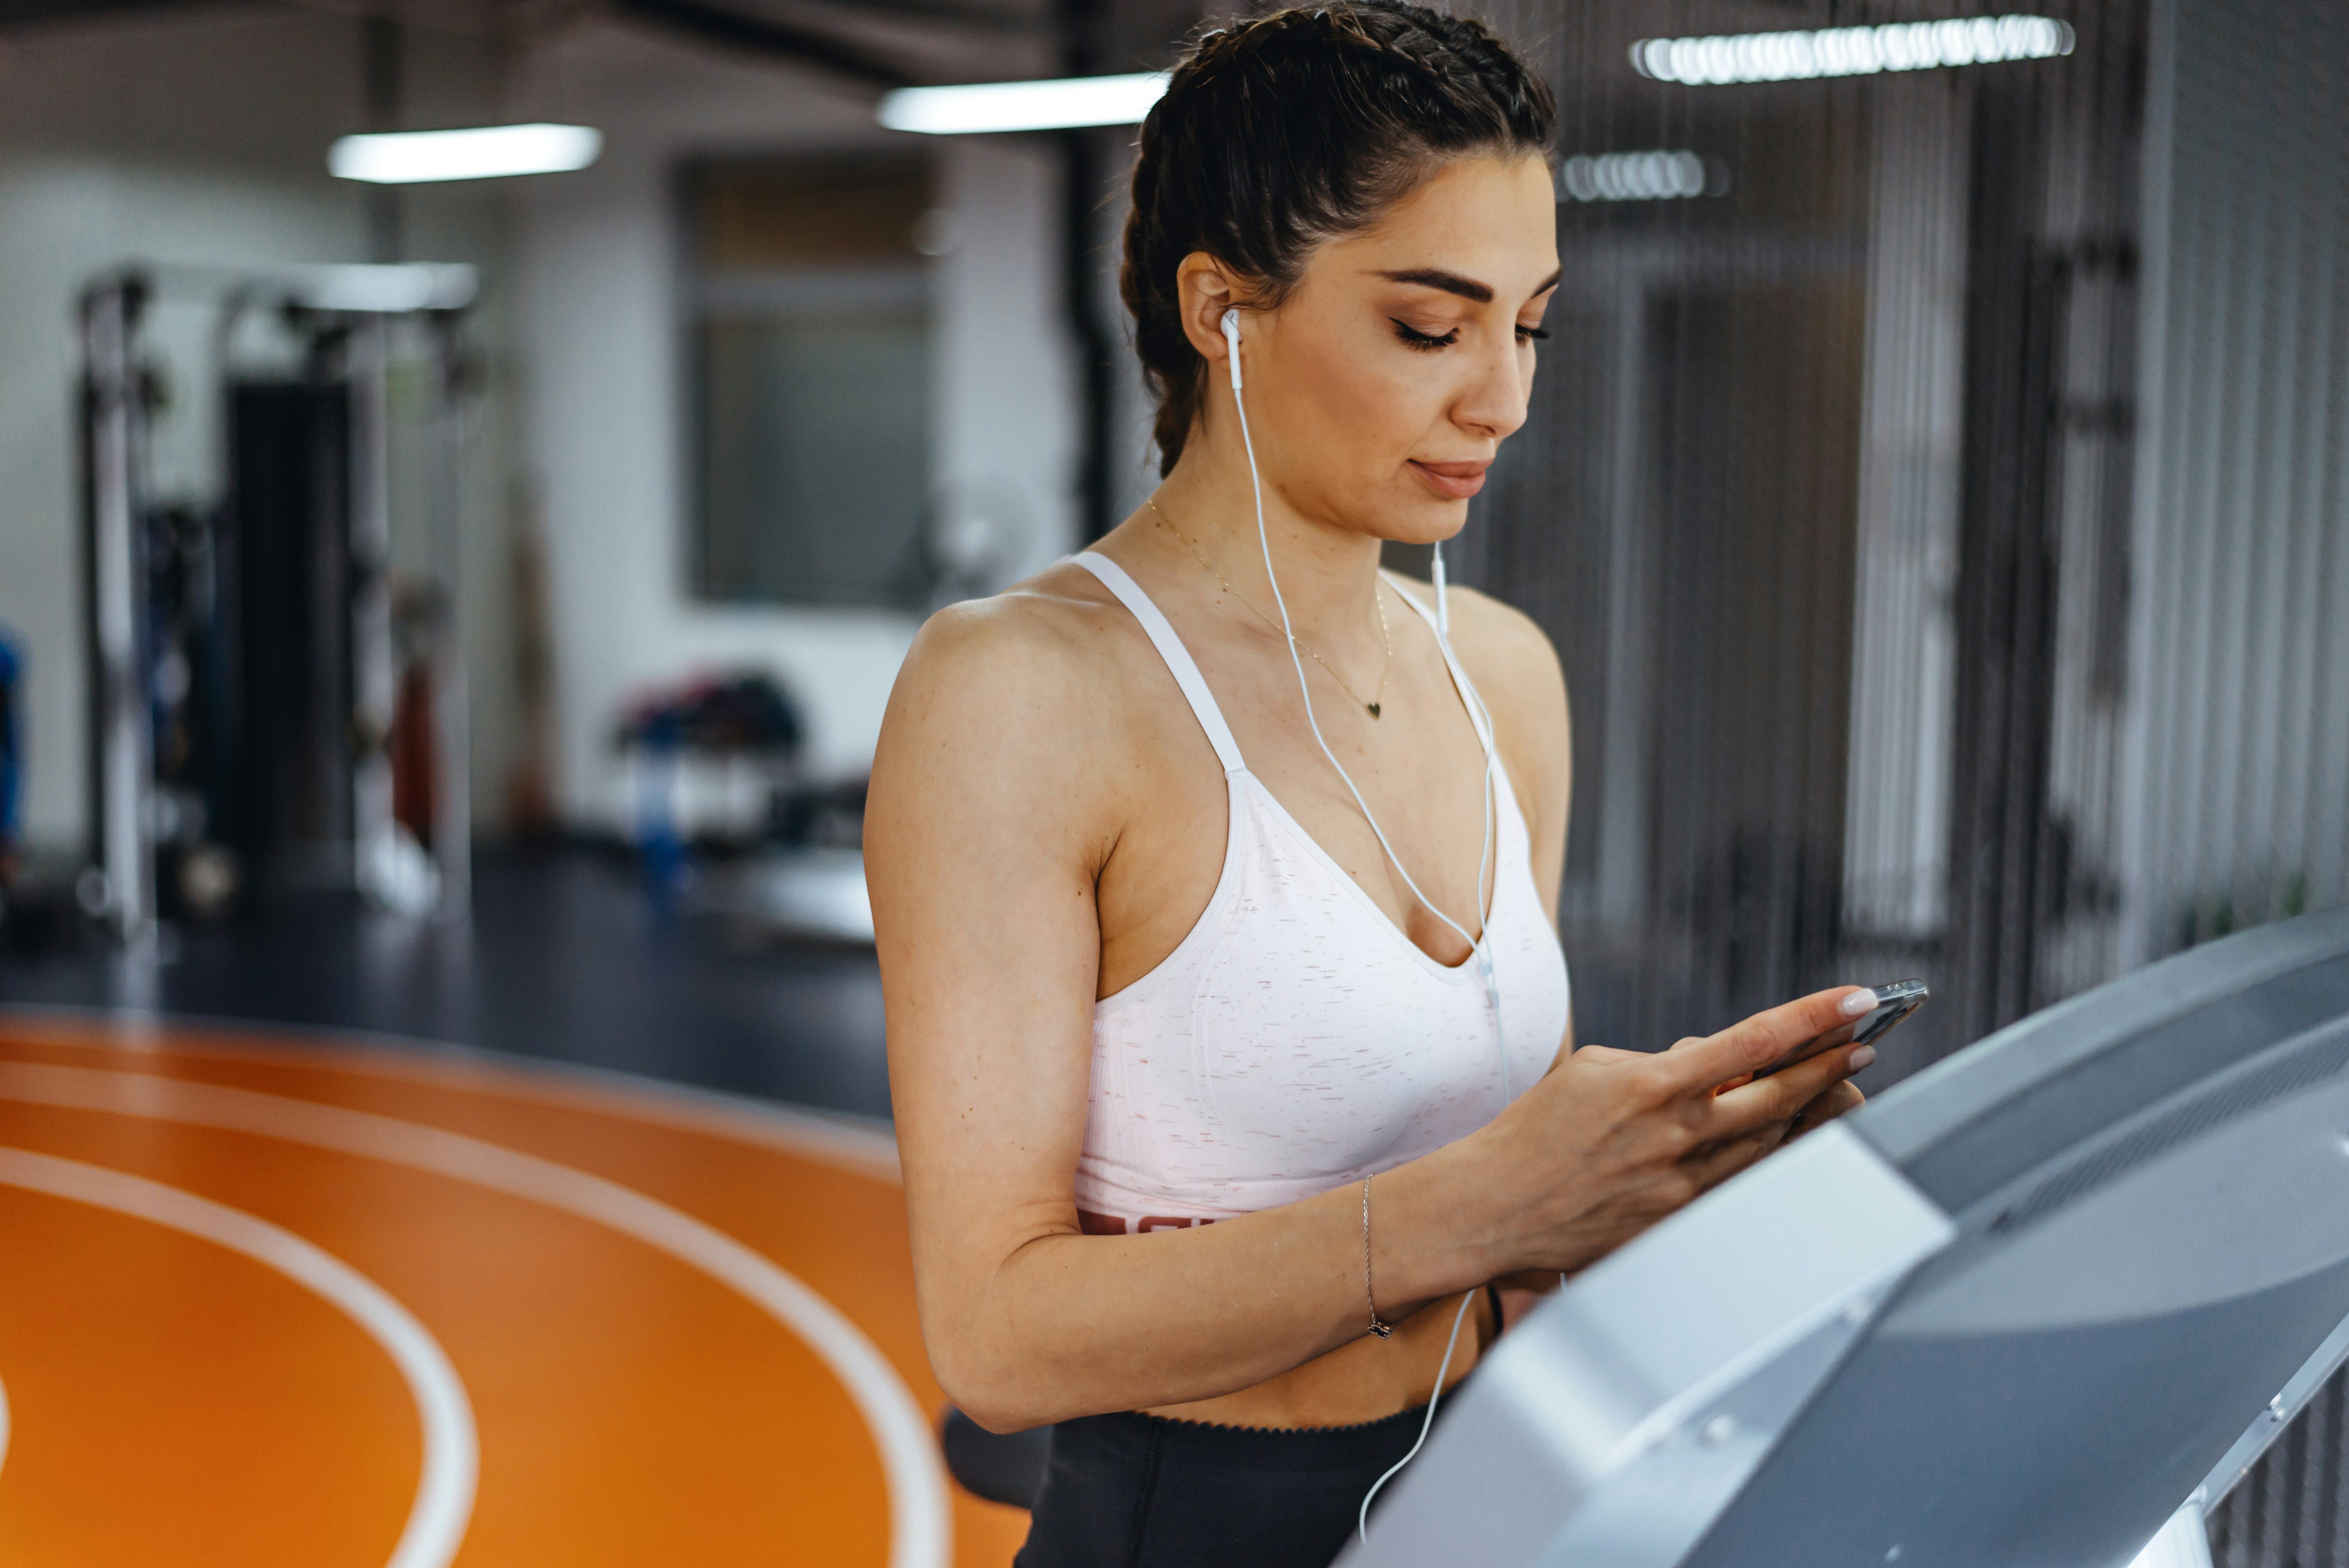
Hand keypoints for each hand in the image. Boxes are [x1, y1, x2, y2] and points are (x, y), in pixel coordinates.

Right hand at [1459, 987, 1878, 1278]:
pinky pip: (1739, 1182)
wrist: (1496, 1204)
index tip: (1856, 1002)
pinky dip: (1764, 1155)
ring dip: (1807, 1112)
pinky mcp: (1679, 1219)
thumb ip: (1661, 1064)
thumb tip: (1710, 1066)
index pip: (1756, 1041)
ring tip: (1833, 1088)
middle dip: (1830, 1067)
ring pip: (1770, 1142)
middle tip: (1862, 1047)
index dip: (1814, 1019)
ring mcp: (1684, 1183)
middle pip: (1782, 1095)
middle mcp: (1680, 1134)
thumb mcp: (1595, 1069)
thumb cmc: (1535, 1131)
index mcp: (1656, 1084)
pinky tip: (1778, 1138)